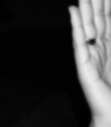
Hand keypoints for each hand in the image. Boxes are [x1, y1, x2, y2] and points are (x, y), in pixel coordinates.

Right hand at [71, 0, 110, 126]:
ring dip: (86, 8)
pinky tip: (74, 11)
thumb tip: (110, 25)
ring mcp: (90, 55)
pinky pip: (79, 41)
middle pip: (98, 18)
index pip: (109, 19)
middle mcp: (100, 48)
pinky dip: (77, 26)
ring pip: (88, 26)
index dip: (107, 5)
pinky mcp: (84, 65)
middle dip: (96, 2)